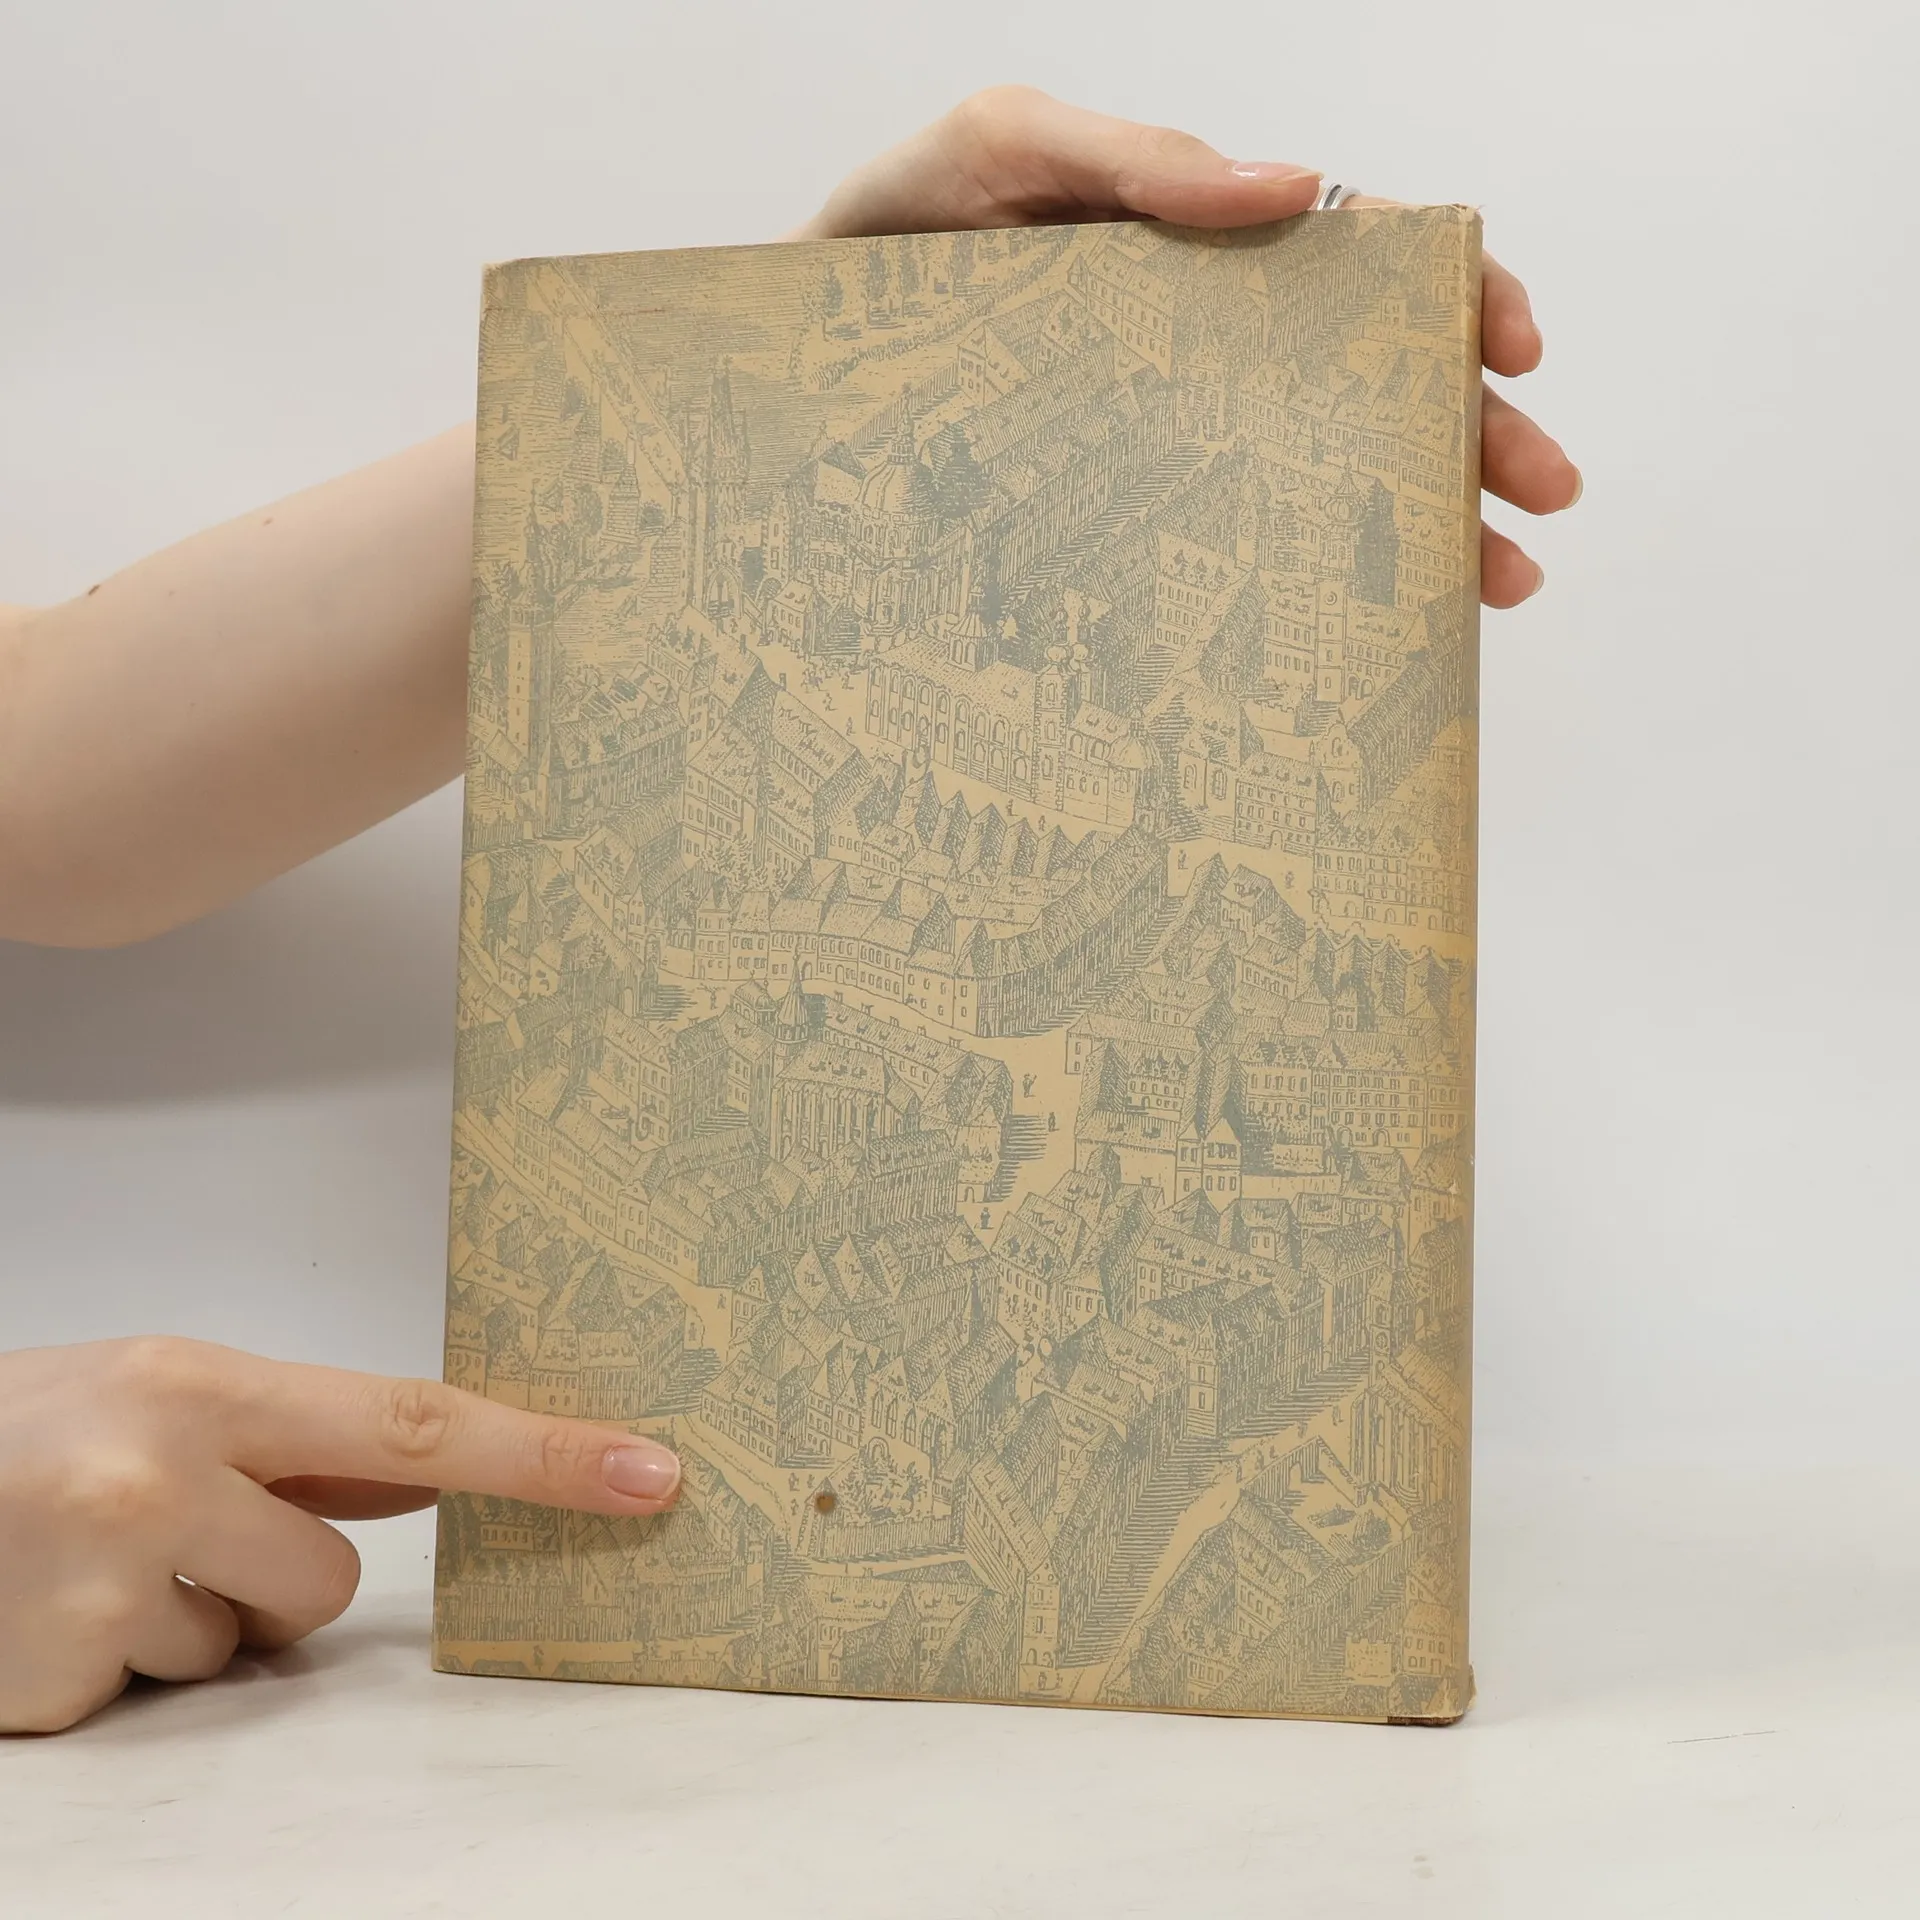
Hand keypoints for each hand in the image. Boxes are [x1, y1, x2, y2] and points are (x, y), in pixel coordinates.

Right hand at [0, 1337, 681, 1732]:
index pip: (412, 1420)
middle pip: (330, 1579)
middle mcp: (158, 1474)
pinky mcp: (57, 1680)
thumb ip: (301, 1437)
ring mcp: (105, 1585)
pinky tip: (47, 1613)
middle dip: (270, 1576)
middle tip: (163, 1533)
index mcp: (200, 1384)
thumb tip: (437, 1465)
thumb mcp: (165, 1395)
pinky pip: (163, 1696)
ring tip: (89, 1564)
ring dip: (189, 1622)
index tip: (647, 1474)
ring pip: (245, 1645)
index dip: (540, 1453)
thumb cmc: (27, 1433)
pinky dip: (118, 1669)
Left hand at [789, 86, 1577, 608]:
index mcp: (1193, 253)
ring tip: (1499, 585)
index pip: (1356, 261)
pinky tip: (1369, 638)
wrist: (771, 372)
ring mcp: (1161, 445)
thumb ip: (1137, 162)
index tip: (1515, 347)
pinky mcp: (1112, 532)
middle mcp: (1197, 351)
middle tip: (1545, 500)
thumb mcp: (996, 157)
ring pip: (1319, 479)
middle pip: (1365, 381)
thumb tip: (1303, 190)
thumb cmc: (883, 242)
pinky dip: (1307, 597)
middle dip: (1469, 433)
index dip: (1447, 295)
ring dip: (1422, 528)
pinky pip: (1230, 561)